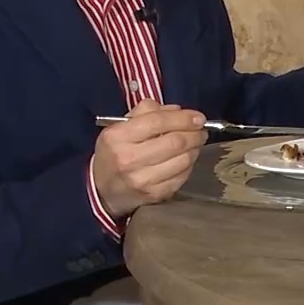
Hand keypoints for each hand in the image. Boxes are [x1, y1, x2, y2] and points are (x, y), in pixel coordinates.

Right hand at [91, 99, 207, 217]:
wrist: (102, 190)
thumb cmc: (115, 152)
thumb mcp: (121, 127)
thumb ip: (147, 112)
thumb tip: (177, 110)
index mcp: (118, 137)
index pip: (158, 122)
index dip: (183, 118)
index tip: (198, 117)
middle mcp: (128, 159)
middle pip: (175, 142)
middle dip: (195, 134)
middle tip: (201, 130)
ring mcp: (142, 179)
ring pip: (183, 160)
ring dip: (195, 149)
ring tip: (195, 143)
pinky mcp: (154, 194)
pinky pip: (182, 176)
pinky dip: (190, 165)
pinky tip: (186, 159)